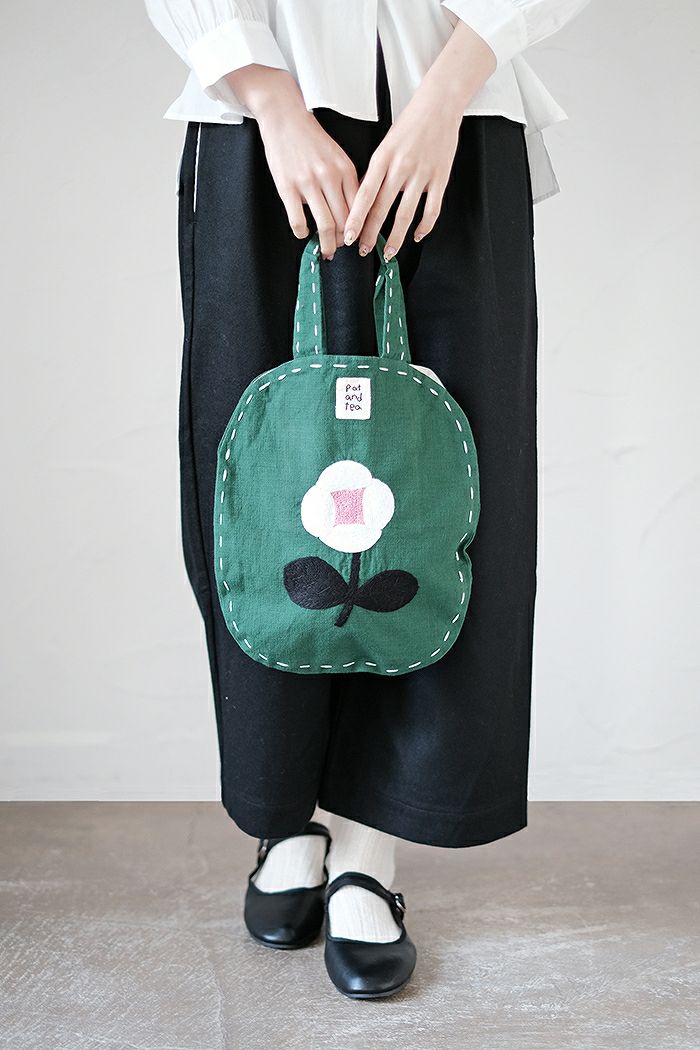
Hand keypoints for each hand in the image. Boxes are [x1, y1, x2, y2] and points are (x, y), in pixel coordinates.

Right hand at [225, 67, 358, 259]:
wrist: (284, 117)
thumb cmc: (311, 138)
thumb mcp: (337, 156)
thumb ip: (346, 181)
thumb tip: (352, 211)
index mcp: (345, 169)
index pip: (360, 208)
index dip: (360, 229)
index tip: (358, 239)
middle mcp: (330, 177)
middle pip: (345, 221)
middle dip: (345, 242)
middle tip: (340, 249)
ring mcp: (308, 183)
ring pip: (325, 225)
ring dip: (327, 245)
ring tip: (326, 252)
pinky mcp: (287, 187)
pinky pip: (298, 221)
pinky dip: (303, 233)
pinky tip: (304, 233)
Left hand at [343, 87, 461, 260]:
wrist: (439, 105)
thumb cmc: (410, 124)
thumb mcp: (385, 144)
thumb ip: (375, 171)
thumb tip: (363, 199)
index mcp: (383, 158)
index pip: (364, 195)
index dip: (355, 219)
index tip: (348, 237)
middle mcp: (401, 167)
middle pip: (381, 209)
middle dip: (370, 234)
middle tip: (363, 250)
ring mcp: (422, 174)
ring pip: (405, 214)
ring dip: (396, 238)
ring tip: (389, 253)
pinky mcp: (440, 178)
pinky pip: (431, 209)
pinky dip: (424, 226)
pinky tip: (416, 236)